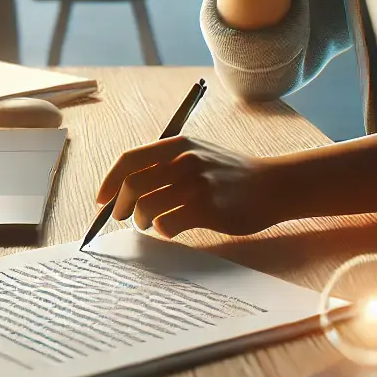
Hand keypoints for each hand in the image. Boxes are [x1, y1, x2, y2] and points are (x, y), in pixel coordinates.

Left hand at [94, 136, 286, 237]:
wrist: (274, 184)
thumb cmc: (231, 173)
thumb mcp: (199, 153)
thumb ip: (167, 164)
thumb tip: (127, 188)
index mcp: (178, 145)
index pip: (129, 160)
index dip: (109, 181)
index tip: (101, 199)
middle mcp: (184, 161)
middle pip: (132, 185)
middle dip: (120, 206)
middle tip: (122, 217)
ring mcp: (196, 185)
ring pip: (146, 207)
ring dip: (141, 221)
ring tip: (149, 224)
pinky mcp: (207, 209)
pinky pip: (168, 225)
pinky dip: (163, 230)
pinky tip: (172, 229)